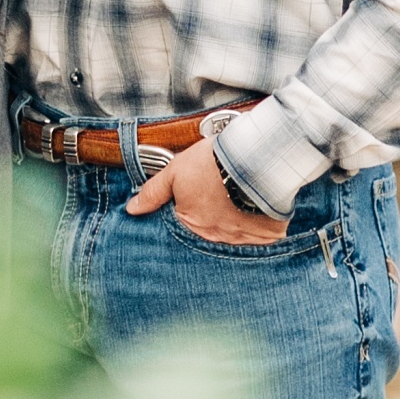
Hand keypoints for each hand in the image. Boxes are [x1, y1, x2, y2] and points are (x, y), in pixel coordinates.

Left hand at [125, 138, 288, 242]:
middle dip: (212, 219)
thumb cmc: (214, 163)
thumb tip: (132, 209)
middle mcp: (215, 238)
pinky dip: (258, 227)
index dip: (190, 212)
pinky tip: (256, 210)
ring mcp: (242, 240)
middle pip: (209, 233)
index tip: (199, 200)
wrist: (255, 158)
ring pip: (234, 235)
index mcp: (192, 224)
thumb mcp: (175, 171)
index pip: (184, 227)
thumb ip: (153, 192)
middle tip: (220, 198)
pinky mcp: (267, 237)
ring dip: (234, 223)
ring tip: (237, 200)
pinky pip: (260, 238)